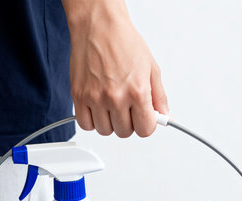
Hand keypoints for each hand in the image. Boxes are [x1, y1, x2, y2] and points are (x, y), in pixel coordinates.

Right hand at [62, 0, 168, 137]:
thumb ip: (159, 96)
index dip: (146, 124)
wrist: (99, 26)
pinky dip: (92, 121)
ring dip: (110, 122)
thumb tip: (163, 115)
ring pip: (104, 130)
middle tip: (128, 108)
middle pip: (124, 132)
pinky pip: (85, 124)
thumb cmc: (123, 41)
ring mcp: (94, 98)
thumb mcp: (151, 68)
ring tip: (112, 106)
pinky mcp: (78, 96)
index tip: (144, 118)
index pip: (145, 129)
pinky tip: (98, 109)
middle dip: (129, 122)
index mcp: (137, 91)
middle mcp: (115, 97)